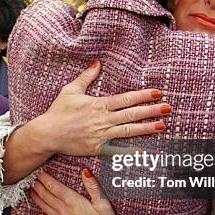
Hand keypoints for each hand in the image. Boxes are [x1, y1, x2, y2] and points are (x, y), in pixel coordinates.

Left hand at [31, 169, 118, 214]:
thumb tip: (85, 171)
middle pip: (47, 196)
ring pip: (46, 207)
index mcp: (73, 202)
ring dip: (37, 198)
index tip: (38, 171)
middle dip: (38, 186)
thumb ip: (93, 186)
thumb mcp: (103, 203)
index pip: (55, 187)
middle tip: (30, 177)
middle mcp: (64, 211)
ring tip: (31, 190)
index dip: (45, 179)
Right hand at [33, 60, 169, 156]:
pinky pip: (118, 150)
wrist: (47, 134)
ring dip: (146, 128)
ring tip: (162, 125)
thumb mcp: (70, 90)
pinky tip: (145, 151)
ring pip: (128, 131)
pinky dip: (131, 151)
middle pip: (131, 114)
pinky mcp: (97, 148)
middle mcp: (102, 120)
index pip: (125, 99)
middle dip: (151, 110)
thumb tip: (97, 63)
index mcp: (98, 105)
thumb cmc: (57, 112)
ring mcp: (101, 135)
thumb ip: (86, 77)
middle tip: (168, 108)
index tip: (157, 93)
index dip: (142, 96)